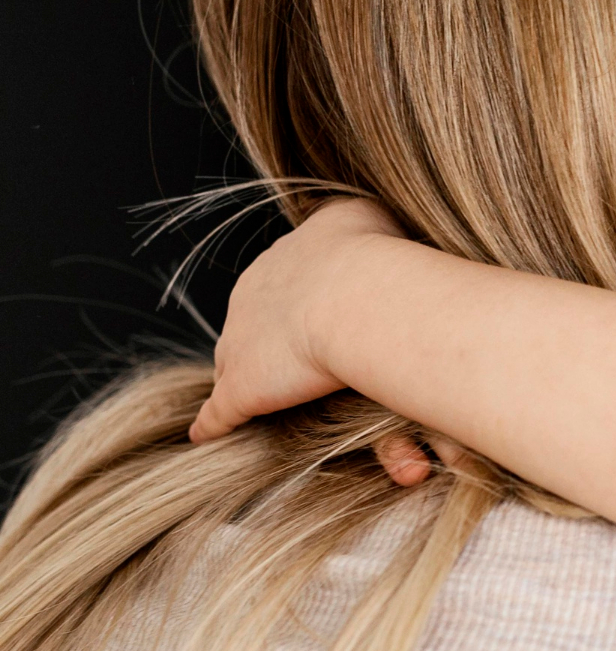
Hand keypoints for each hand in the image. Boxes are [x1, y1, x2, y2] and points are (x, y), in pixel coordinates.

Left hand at [189, 197, 402, 443]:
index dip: (296, 305)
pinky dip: (214, 423)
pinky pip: (219, 412)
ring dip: (245, 380)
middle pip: (249, 326)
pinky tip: (208, 435)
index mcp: (277, 264)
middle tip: (294, 361)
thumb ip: (355, 220)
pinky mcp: (241, 388)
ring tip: (263, 400)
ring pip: (230, 365)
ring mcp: (240, 345)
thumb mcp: (365, 216)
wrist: (356, 294)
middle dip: (267, 342)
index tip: (318, 318)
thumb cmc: (371, 254)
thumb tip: (362, 223)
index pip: (276, 288)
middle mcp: (249, 299)